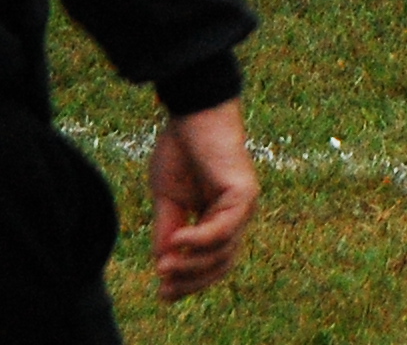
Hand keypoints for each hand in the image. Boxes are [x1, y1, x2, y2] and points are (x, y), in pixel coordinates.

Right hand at [149, 100, 257, 301]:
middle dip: (192, 280)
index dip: (189, 281)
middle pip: (222, 264)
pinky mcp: (244, 192)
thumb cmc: (181, 149)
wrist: (192, 112)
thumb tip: (163, 266)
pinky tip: (177, 240)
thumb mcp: (168, 199)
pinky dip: (200, 239)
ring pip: (224, 251)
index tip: (162, 294)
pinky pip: (224, 227)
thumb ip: (169, 231)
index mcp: (220, 217)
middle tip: (164, 289)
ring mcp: (244, 204)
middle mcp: (237, 215)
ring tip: (165, 266)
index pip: (212, 261)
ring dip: (192, 263)